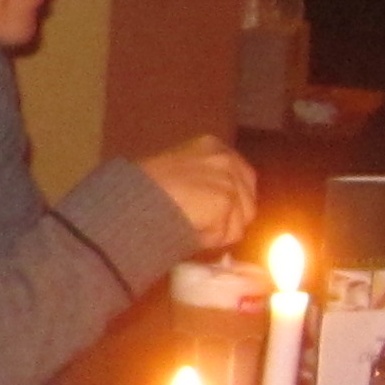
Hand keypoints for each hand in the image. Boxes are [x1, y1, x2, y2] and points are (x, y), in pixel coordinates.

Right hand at [135, 135, 258, 252]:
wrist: (135, 197)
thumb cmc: (144, 188)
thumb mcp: (177, 170)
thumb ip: (202, 179)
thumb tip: (218, 206)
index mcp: (212, 145)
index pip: (243, 177)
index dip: (232, 201)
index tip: (215, 213)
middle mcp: (226, 158)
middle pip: (248, 201)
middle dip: (230, 218)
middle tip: (203, 225)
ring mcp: (228, 180)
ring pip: (240, 222)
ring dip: (219, 231)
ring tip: (190, 224)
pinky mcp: (226, 201)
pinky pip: (228, 235)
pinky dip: (210, 239)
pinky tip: (190, 228)